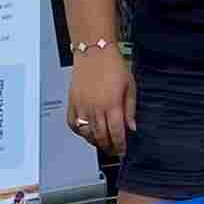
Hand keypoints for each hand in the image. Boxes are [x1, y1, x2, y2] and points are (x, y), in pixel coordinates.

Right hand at [66, 46, 134, 164]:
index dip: (120, 145)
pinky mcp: (72, 102)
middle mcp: (95, 108)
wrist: (94, 52)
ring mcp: (82, 106)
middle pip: (101, 136)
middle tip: (113, 150)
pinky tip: (86, 132)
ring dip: (95, 141)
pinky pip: (73, 123)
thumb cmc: (113, 66)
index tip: (123, 151)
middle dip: (108, 146)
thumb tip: (131, 127)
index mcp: (112, 105)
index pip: (116, 133)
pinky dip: (79, 131)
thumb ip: (130, 109)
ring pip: (87, 133)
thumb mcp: (130, 87)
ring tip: (102, 143)